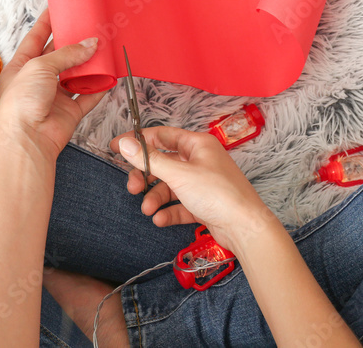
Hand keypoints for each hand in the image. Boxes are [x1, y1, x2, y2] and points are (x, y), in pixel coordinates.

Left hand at [0, 9, 106, 161]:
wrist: (28, 140)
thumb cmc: (20, 105)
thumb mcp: (39, 67)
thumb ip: (66, 54)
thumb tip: (89, 44)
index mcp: (22, 66)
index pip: (36, 37)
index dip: (48, 22)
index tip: (60, 8)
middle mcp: (38, 80)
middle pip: (59, 55)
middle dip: (74, 43)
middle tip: (89, 28)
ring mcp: (54, 96)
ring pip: (76, 75)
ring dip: (89, 64)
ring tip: (103, 48)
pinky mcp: (69, 111)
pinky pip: (88, 96)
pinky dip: (99, 87)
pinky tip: (108, 76)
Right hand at [109, 126, 276, 254]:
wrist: (244, 226)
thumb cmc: (219, 194)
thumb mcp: (179, 174)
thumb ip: (150, 160)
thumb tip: (126, 144)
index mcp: (198, 145)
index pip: (163, 136)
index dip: (140, 141)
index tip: (117, 146)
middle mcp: (200, 161)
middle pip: (164, 163)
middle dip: (146, 176)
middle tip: (133, 187)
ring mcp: (203, 183)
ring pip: (171, 186)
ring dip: (156, 198)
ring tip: (148, 210)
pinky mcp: (204, 203)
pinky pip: (180, 204)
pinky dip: (169, 211)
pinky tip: (160, 219)